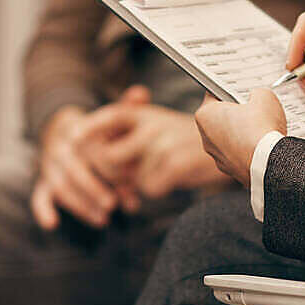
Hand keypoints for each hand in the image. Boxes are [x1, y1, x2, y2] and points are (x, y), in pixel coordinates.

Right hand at [30, 91, 145, 230]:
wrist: (65, 130)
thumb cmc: (96, 129)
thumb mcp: (109, 116)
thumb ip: (125, 108)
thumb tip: (141, 92)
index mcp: (76, 130)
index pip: (90, 150)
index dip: (108, 166)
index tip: (128, 181)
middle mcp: (60, 148)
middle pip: (74, 170)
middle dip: (94, 189)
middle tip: (113, 205)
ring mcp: (50, 166)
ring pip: (60, 186)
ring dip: (80, 205)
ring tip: (103, 220)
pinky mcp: (44, 182)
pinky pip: (39, 196)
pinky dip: (42, 210)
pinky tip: (52, 224)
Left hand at [96, 97, 235, 204]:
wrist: (232, 145)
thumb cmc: (187, 142)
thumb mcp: (158, 130)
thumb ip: (129, 143)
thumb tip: (98, 167)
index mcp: (145, 114)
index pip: (110, 115)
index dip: (89, 127)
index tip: (72, 138)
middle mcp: (152, 125)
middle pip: (108, 157)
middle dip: (111, 175)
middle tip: (125, 180)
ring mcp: (163, 143)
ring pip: (130, 177)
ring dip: (140, 183)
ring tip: (160, 172)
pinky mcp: (176, 163)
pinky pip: (150, 188)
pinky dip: (157, 190)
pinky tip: (172, 179)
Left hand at [195, 88, 286, 185]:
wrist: (270, 164)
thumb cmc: (261, 130)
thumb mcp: (264, 96)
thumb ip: (257, 92)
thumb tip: (259, 97)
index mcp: (205, 115)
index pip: (214, 95)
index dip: (230, 90)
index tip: (241, 91)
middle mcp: (206, 137)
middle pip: (221, 118)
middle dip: (236, 113)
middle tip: (254, 109)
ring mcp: (217, 156)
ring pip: (229, 139)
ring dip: (242, 133)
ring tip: (262, 129)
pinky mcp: (230, 170)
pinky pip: (238, 155)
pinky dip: (248, 150)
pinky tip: (262, 146)